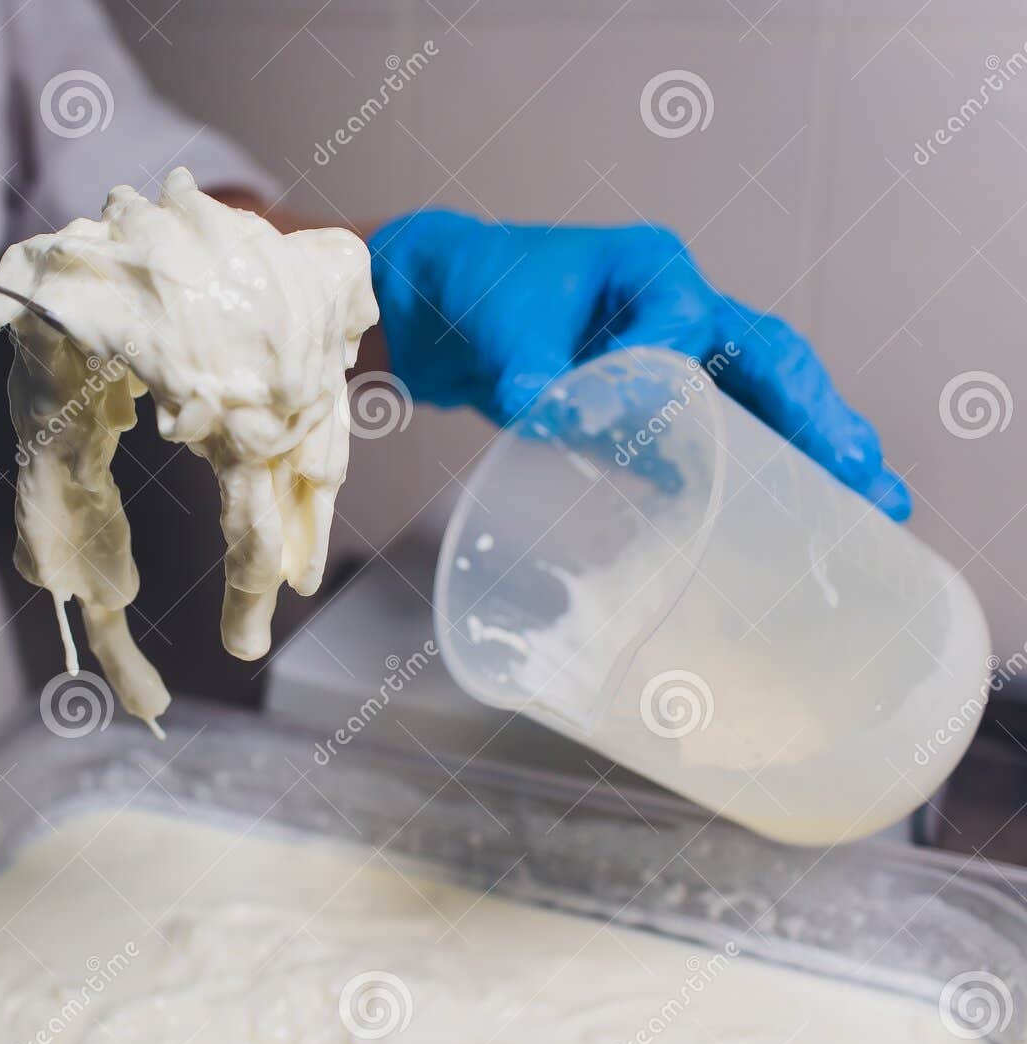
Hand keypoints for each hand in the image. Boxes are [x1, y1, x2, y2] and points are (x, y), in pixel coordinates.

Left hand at [369, 209, 909, 518]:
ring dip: (806, 448)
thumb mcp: (497, 324)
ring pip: (756, 399)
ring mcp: (671, 353)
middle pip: (767, 361)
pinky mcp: (649, 398)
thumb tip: (545, 408)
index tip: (651, 433)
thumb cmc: (470, 292)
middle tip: (869, 480)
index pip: (684, 327)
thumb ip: (526, 363)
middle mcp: (677, 305)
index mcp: (650, 268)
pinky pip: (714, 431)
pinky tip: (786, 516)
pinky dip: (749, 468)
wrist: (433, 309)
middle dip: (818, 420)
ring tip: (867, 502)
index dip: (669, 382)